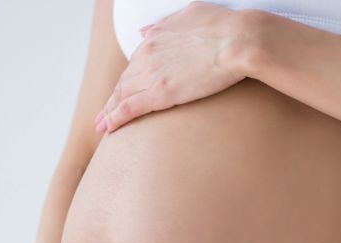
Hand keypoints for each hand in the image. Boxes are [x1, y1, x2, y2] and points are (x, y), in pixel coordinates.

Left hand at [94, 1, 255, 132]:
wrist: (239, 40)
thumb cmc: (225, 27)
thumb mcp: (190, 14)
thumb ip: (166, 24)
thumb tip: (145, 30)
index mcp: (156, 36)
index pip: (136, 62)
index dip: (128, 79)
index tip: (123, 90)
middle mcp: (148, 54)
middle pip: (125, 80)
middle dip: (113, 98)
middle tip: (104, 113)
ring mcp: (153, 74)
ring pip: (122, 95)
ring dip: (109, 111)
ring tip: (102, 125)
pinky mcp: (161, 93)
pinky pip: (130, 108)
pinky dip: (116, 118)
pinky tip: (109, 129)